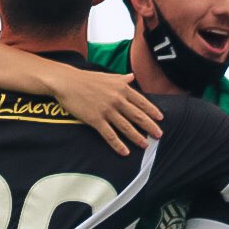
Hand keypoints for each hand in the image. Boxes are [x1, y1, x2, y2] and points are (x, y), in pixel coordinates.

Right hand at [47, 68, 162, 155]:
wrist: (67, 82)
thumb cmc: (86, 79)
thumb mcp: (107, 76)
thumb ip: (121, 79)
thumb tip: (132, 76)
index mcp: (122, 88)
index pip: (142, 101)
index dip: (152, 111)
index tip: (161, 119)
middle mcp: (117, 99)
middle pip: (137, 116)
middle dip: (150, 126)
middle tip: (159, 135)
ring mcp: (107, 110)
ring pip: (126, 127)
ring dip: (137, 137)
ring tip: (145, 145)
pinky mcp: (96, 120)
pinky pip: (110, 135)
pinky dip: (118, 144)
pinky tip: (125, 152)